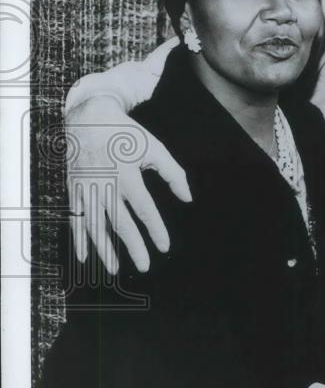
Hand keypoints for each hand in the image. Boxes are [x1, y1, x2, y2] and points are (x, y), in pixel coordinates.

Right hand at [66, 95, 191, 273]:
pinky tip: (85, 257)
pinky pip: (76, 219)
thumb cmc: (126, 134)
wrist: (88, 117)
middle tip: (144, 266)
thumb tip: (188, 198)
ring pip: (95, 225)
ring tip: (115, 269)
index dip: (155, 229)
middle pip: (120, 222)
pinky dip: (79, 239)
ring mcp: (87, 188)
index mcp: (127, 174)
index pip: (144, 209)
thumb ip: (174, 174)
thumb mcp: (154, 148)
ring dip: (105, 249)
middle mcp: (105, 184)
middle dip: (133, 247)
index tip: (164, 246)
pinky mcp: (74, 189)